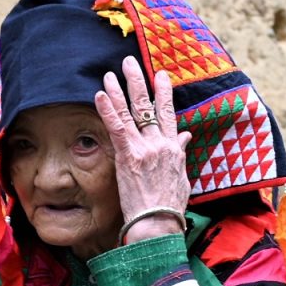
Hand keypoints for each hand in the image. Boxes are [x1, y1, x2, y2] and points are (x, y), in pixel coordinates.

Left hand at [95, 56, 191, 243]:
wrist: (159, 223)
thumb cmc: (169, 207)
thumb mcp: (181, 177)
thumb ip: (180, 153)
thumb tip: (185, 136)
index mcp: (173, 148)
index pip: (169, 114)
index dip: (164, 93)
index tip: (160, 75)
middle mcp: (161, 144)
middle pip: (149, 106)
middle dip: (139, 82)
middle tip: (130, 62)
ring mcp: (145, 148)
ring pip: (132, 113)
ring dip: (119, 90)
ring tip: (109, 73)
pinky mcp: (129, 156)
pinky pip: (116, 128)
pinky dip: (108, 110)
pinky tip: (100, 94)